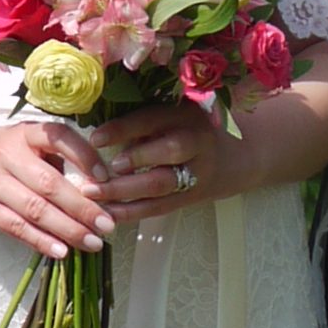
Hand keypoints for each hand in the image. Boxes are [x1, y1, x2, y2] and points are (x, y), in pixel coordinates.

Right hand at [0, 113, 119, 259]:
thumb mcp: (23, 141)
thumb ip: (53, 156)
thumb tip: (95, 187)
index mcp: (24, 134)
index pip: (58, 138)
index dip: (85, 157)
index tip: (106, 179)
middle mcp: (7, 155)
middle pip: (49, 184)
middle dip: (82, 207)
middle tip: (108, 224)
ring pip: (35, 210)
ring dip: (67, 229)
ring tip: (93, 242)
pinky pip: (16, 228)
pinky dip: (40, 241)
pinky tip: (62, 251)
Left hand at [84, 98, 237, 222]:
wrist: (233, 156)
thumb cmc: (187, 129)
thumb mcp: (173, 114)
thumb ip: (144, 120)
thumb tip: (96, 128)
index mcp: (186, 115)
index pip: (154, 118)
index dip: (124, 128)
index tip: (95, 138)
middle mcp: (196, 141)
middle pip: (170, 150)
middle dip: (136, 159)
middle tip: (106, 167)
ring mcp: (196, 172)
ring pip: (163, 183)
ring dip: (126, 191)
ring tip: (94, 194)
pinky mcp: (191, 196)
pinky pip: (160, 207)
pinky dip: (132, 212)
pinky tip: (108, 213)